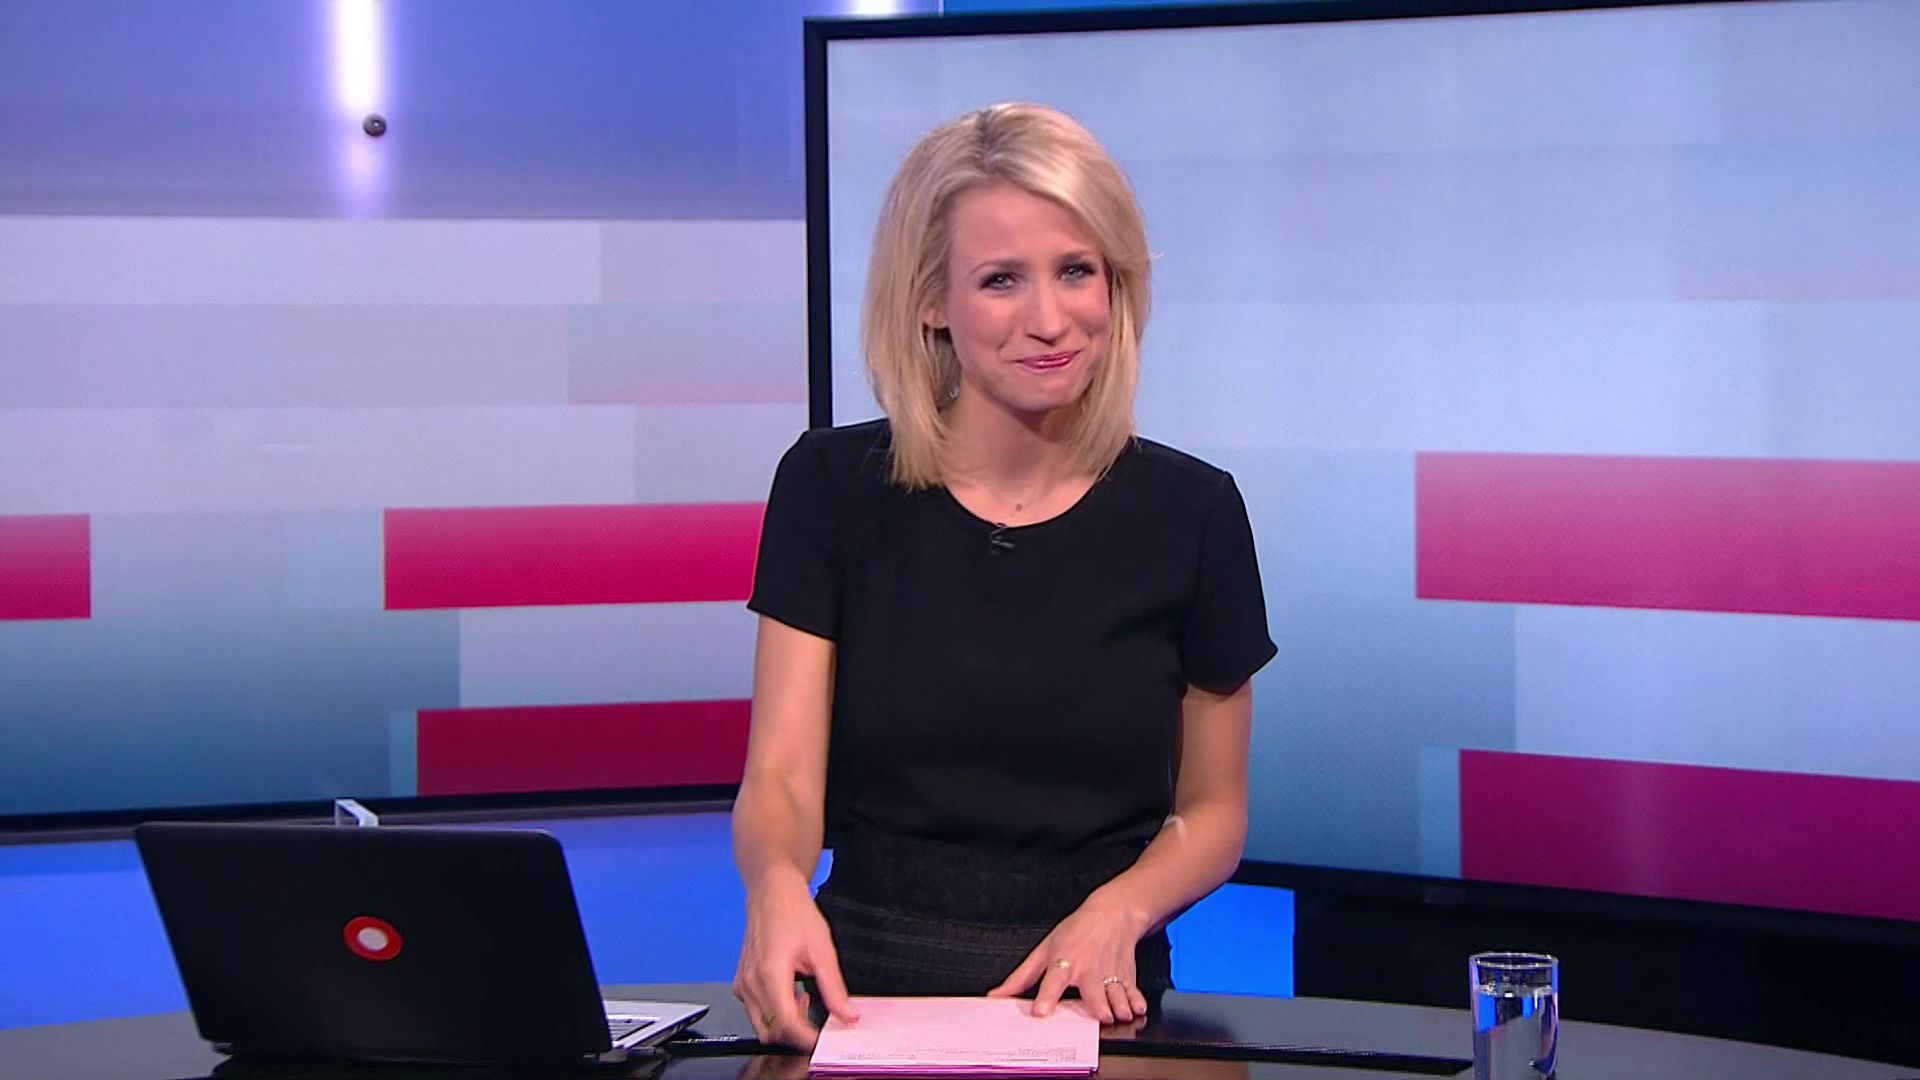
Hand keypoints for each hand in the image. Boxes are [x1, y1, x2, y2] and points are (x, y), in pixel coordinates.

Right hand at [733, 878, 858, 1048]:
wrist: (772, 892)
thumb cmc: (793, 912)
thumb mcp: (822, 949)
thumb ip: (834, 987)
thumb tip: (847, 1014)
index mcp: (771, 973)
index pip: (787, 1023)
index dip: (807, 1038)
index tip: (823, 1039)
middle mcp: (751, 982)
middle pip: (772, 1030)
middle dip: (797, 1032)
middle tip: (818, 1018)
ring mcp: (743, 983)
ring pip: (762, 1024)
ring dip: (785, 1023)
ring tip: (805, 999)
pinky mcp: (741, 982)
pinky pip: (755, 1011)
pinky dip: (774, 1012)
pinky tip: (791, 993)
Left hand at [986, 892, 1150, 1023]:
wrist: (1113, 913)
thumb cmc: (1076, 932)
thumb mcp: (1044, 949)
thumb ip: (1021, 978)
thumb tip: (997, 996)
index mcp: (1064, 962)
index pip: (1053, 980)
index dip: (1046, 997)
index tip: (1041, 1012)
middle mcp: (1087, 969)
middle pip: (1093, 989)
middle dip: (1098, 1004)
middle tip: (1101, 1017)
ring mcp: (1109, 973)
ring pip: (1116, 992)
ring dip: (1119, 1005)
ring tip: (1120, 1015)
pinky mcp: (1126, 976)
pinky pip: (1133, 991)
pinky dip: (1137, 1001)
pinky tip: (1137, 1009)